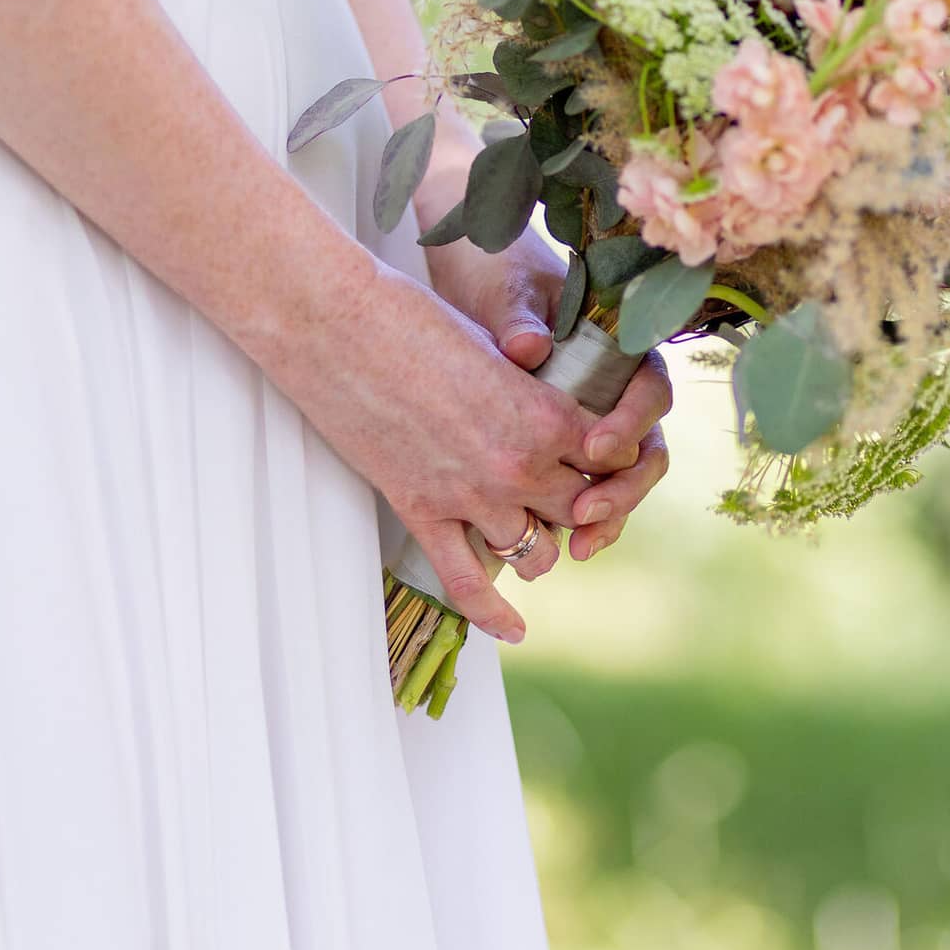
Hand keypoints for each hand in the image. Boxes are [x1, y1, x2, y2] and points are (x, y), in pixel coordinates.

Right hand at [269, 260, 605, 642]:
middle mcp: (520, 465)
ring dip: (539, 542)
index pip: (613, 461)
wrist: (336, 325)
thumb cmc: (417, 319)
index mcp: (548, 415)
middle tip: (565, 492)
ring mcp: (470, 496)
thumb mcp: (497, 349)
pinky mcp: (422, 513)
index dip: (612, 460)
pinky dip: (494, 614)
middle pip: (580, 510)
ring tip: (531, 529)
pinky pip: (467, 582)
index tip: (601, 455)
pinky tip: (515, 630)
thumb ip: (534, 390)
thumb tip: (556, 412)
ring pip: (535, 552)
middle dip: (580, 504)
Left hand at [427, 228, 673, 561]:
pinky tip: (562, 545)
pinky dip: (582, 521)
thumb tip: (529, 345)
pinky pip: (588, 489)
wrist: (476, 284)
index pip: (650, 390)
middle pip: (646, 450)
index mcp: (623, 346)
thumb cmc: (499, 276)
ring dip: (608, 515)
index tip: (594, 447)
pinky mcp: (566, 449)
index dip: (630, 422)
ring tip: (578, 546)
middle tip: (585, 511)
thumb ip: (519, 318)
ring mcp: (597, 422)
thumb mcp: (507, 290)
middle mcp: (619, 391)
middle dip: (623, 487)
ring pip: (623, 479)